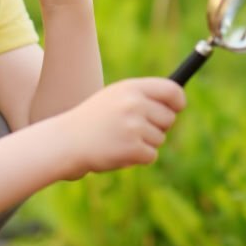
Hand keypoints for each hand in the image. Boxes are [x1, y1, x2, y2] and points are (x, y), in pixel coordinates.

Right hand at [54, 78, 185, 179]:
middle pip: (169, 118)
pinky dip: (139, 158)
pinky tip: (119, 151)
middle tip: (133, 129)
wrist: (68, 140)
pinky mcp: (133, 147)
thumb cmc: (94, 119)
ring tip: (120, 139)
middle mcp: (134, 104)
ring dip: (144, 143)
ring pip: (160, 139)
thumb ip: (142, 97)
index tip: (177, 108)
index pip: (171, 90)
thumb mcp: (115, 98)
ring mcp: (134, 126)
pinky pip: (151, 155)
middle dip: (157, 127)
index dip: (178, 101)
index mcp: (131, 88)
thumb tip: (176, 104)